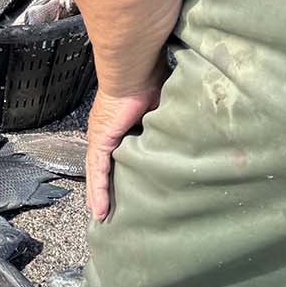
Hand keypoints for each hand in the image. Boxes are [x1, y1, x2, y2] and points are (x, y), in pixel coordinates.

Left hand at [85, 80, 164, 221]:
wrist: (134, 70)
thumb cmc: (150, 80)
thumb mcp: (162, 109)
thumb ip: (166, 124)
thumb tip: (188, 131)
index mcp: (122, 124)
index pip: (120, 153)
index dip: (120, 172)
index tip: (125, 189)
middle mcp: (108, 132)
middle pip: (105, 167)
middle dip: (106, 188)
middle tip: (109, 211)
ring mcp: (101, 137)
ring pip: (97, 173)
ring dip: (99, 195)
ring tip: (102, 216)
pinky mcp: (100, 140)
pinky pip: (98, 171)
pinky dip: (98, 190)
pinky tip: (99, 209)